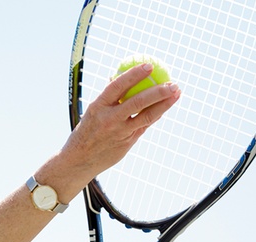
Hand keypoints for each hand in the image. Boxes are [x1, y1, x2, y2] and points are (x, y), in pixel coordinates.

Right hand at [59, 63, 181, 181]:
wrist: (79, 160)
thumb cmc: (86, 131)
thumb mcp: (93, 112)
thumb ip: (108, 98)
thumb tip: (119, 76)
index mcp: (98, 106)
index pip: (118, 86)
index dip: (134, 75)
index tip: (149, 65)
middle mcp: (110, 119)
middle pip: (138, 102)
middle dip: (158, 91)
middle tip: (172, 82)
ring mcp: (120, 132)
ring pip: (146, 116)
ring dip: (164, 104)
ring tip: (176, 93)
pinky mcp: (127, 143)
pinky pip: (144, 125)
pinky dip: (155, 115)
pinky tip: (165, 106)